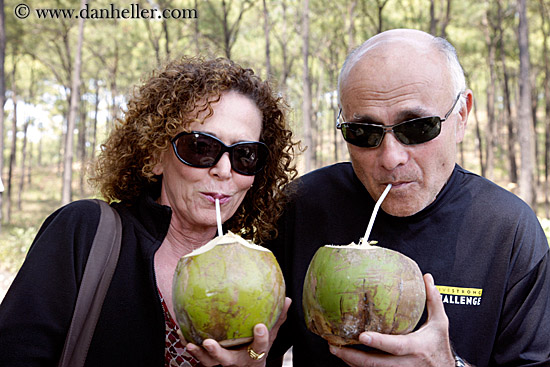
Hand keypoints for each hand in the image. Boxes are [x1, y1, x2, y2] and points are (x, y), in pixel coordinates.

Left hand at [185, 297, 291, 365]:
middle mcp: (238, 360)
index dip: (261, 338)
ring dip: (198, 353)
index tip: (259, 325)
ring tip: (189, 343)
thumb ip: (278, 319)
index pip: (260, 347)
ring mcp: (223, 362)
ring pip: (209, 363)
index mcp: (255, 354)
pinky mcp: (211, 360)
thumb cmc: (259, 347)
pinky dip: (189, 344)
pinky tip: (180, 332)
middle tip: (209, 342)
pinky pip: (199, 355)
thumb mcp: (271, 335)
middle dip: (217, 353)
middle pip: (227, 360)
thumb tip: (288, 298)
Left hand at [329, 274, 454, 366]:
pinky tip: (346, 357)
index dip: (379, 342)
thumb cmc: (439, 346)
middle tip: (334, 345)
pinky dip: (357, 366)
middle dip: (352, 356)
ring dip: (350, 362)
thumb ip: (433, 301)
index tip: (363, 335)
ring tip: (334, 349)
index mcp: (415, 348)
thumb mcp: (440, 324)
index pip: (395, 346)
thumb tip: (427, 278)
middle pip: (375, 364)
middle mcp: (404, 364)